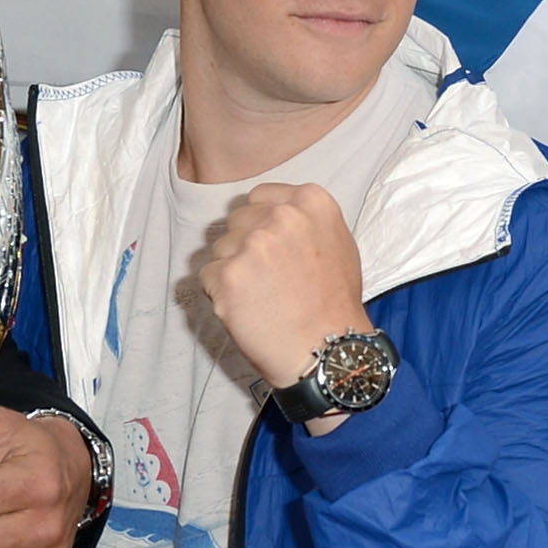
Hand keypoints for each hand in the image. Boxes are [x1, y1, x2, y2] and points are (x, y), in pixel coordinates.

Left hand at [192, 183, 370, 422]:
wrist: (327, 350)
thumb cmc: (335, 304)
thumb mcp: (339, 244)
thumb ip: (305, 221)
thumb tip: (273, 214)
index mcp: (310, 202)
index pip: (260, 197)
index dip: (259, 223)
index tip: (268, 246)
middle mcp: (281, 216)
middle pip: (236, 220)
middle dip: (244, 246)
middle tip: (266, 278)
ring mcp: (252, 244)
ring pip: (220, 248)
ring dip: (232, 271)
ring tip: (260, 298)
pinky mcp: (228, 275)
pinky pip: (208, 276)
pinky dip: (221, 295)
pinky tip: (248, 310)